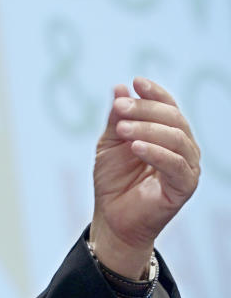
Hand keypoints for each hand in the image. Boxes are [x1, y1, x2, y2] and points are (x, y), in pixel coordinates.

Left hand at [90, 77, 199, 278]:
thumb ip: (117, 118)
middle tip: (120, 108)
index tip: (136, 81)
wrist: (111, 216)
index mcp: (167, 133)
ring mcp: (186, 167)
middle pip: (174, 118)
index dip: (155, 93)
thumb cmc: (113, 179)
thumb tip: (120, 88)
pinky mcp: (184, 187)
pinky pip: (176, 165)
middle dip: (145, 110)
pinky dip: (156, 153)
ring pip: (177, 139)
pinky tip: (136, 148)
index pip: (169, 106)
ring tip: (122, 130)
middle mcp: (183, 147)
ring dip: (148, 129)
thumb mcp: (110, 143)